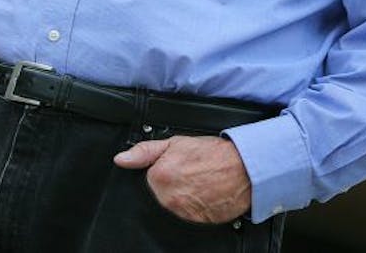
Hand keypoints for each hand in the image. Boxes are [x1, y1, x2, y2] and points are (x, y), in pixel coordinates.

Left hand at [113, 135, 250, 223]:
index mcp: (159, 177)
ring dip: (184, 196)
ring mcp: (182, 213)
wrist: (244, 168)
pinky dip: (196, 207)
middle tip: (191, 173)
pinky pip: (189, 216)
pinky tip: (206, 193)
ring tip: (200, 182)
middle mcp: (168, 198)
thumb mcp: (176, 143)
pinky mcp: (196, 223)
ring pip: (175, 205)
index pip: (152, 178)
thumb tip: (121, 159)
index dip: (165, 169)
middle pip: (161, 193)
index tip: (179, 165)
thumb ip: (145, 151)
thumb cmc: (214, 154)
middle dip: (173, 184)